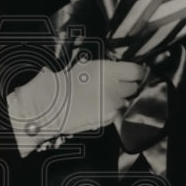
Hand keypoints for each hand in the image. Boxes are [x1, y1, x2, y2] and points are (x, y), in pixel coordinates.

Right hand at [7, 59, 145, 155]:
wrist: (47, 106)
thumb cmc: (61, 84)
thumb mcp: (84, 67)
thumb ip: (106, 70)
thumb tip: (116, 71)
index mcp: (108, 71)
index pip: (137, 72)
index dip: (135, 72)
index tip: (132, 73)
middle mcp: (114, 89)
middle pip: (133, 87)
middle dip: (125, 86)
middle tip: (114, 84)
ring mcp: (112, 106)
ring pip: (125, 101)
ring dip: (117, 99)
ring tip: (100, 96)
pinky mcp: (107, 119)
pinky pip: (115, 113)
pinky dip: (110, 110)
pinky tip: (96, 106)